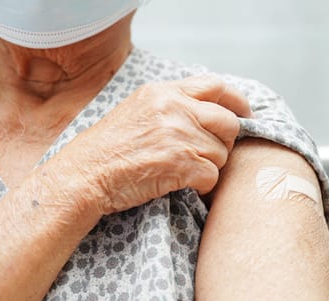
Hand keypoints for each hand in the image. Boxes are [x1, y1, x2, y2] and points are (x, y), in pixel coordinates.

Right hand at [51, 74, 251, 214]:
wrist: (84, 175)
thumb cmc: (105, 149)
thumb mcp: (136, 110)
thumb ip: (170, 106)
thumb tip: (204, 114)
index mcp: (163, 92)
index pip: (215, 86)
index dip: (236, 102)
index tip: (244, 115)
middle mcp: (174, 108)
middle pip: (228, 121)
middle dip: (226, 141)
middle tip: (212, 153)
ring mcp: (178, 135)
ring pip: (221, 153)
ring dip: (209, 166)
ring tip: (185, 172)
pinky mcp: (179, 163)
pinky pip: (212, 176)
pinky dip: (203, 185)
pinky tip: (184, 184)